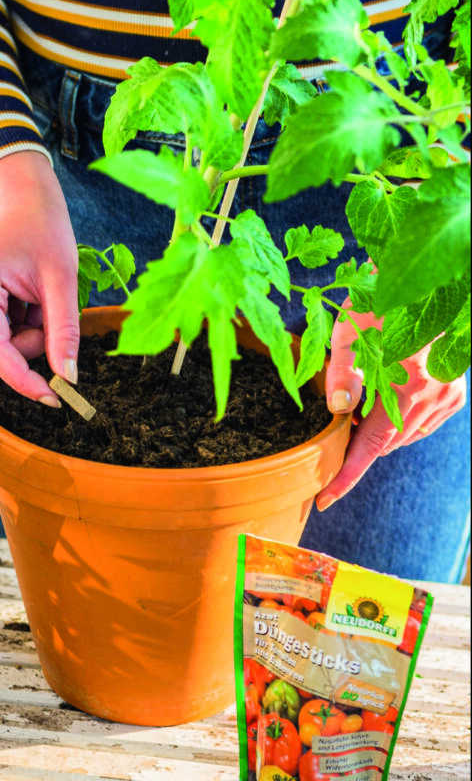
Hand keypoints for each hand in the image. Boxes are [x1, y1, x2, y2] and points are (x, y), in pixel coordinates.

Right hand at [0, 150, 79, 405]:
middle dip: (30, 341)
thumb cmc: (42, 231)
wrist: (19, 201)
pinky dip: (14, 327)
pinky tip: (19, 298)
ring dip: (23, 333)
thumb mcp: (62, 279)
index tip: (54, 398)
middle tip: (46, 306)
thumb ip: (64, 331)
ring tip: (31, 295)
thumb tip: (68, 377)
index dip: (24, 379)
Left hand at [316, 304, 466, 510]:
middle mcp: (433, 397)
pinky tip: (389, 397)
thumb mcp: (352, 329)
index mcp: (407, 386)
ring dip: (380, 430)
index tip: (324, 499)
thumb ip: (342, 371)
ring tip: (365, 399)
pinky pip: (422, 423)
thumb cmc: (383, 300)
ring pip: (404, 436)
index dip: (345, 476)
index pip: (371, 447)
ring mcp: (449, 396)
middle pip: (385, 443)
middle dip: (358, 442)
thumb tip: (337, 410)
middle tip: (339, 419)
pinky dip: (401, 421)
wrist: (429, 281)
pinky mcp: (456, 393)